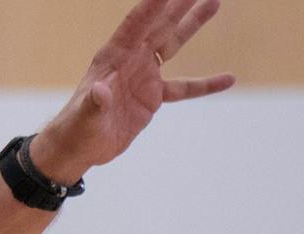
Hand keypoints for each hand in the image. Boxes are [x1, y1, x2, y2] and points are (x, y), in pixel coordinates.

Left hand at [31, 0, 235, 182]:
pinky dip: (205, 84)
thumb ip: (94, 104)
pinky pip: (184, 87)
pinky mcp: (153, 96)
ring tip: (213, 2)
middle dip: (178, 4)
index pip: (135, 24)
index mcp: (112, 57)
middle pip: (159, 25)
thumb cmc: (75, 129)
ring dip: (192, 24)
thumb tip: (100, 91)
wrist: (79, 148)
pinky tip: (229, 78)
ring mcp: (144, 76)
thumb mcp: (85, 117)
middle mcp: (130, 60)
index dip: (152, 5)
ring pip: (173, 44)